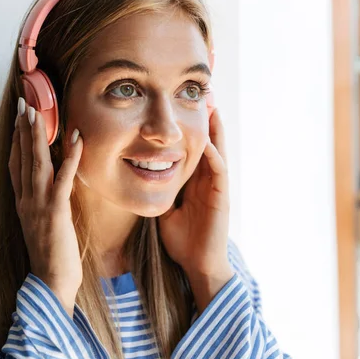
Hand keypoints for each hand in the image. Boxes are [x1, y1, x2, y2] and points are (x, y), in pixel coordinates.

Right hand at [9, 97, 83, 314]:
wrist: (50, 282)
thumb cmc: (50, 258)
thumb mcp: (41, 227)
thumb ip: (42, 206)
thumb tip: (50, 190)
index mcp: (23, 204)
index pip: (16, 166)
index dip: (16, 142)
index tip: (19, 122)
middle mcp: (26, 200)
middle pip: (22, 159)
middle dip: (23, 130)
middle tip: (24, 105)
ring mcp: (39, 204)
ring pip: (37, 163)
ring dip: (38, 136)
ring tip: (38, 113)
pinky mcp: (56, 210)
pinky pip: (64, 178)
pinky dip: (70, 156)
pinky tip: (75, 138)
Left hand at [159, 111, 232, 308]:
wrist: (196, 264)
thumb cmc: (181, 239)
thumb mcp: (165, 209)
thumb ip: (157, 192)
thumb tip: (138, 179)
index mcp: (194, 182)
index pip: (192, 148)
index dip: (189, 128)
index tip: (181, 107)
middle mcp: (207, 180)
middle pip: (208, 143)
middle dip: (205, 120)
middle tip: (202, 94)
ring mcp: (216, 188)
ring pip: (217, 151)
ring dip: (214, 129)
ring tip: (211, 106)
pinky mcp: (221, 197)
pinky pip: (218, 171)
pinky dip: (212, 155)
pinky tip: (205, 141)